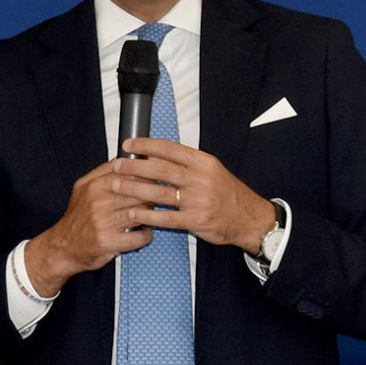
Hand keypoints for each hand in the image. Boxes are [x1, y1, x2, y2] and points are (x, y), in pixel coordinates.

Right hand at [24, 160, 160, 292]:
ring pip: (140, 212)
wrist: (63, 246)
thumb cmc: (77, 217)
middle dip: (151, 196)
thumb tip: (125, 158)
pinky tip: (142, 232)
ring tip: (148, 215)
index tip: (153, 180)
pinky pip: (139, 236)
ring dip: (149, 215)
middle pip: (138, 193)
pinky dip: (146, 235)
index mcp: (94, 186)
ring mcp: (104, 223)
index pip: (128, 174)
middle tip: (155, 199)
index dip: (146, 176)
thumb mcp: (83, 188)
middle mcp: (98, 203)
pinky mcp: (109, 242)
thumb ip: (104, 171)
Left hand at [113, 138, 278, 252]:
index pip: (170, 149)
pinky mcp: (196, 220)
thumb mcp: (211, 171)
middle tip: (116, 165)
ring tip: (116, 186)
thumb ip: (187, 163)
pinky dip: (148, 215)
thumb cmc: (227, 193)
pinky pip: (166, 218)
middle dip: (134, 166)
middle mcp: (200, 179)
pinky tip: (133, 213)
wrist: (248, 218)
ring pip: (159, 192)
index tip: (128, 144)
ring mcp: (198, 200)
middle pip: (161, 169)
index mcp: (204, 162)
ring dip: (134, 189)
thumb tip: (156, 154)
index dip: (146, 145)